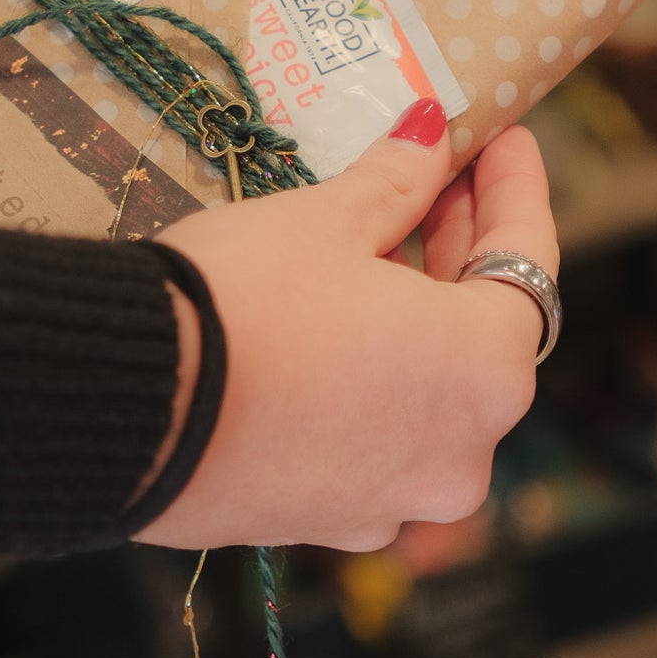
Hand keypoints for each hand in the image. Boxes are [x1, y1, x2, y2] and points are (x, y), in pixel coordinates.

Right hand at [140, 105, 556, 552]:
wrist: (129, 407)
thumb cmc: (243, 300)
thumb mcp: (326, 222)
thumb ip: (396, 182)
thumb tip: (430, 137)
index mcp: (486, 371)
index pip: (527, 261)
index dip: (515, 188)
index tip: (504, 137)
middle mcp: (462, 452)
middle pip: (483, 331)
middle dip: (460, 246)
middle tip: (436, 174)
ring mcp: (396, 498)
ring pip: (429, 389)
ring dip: (413, 313)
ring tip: (374, 240)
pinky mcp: (329, 520)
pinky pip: (375, 435)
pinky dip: (370, 376)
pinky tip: (330, 326)